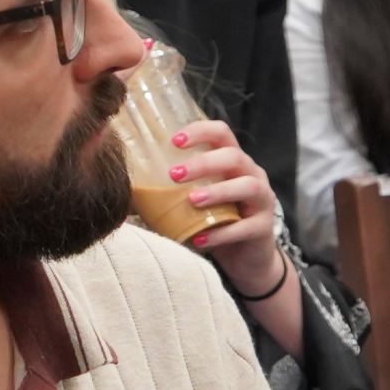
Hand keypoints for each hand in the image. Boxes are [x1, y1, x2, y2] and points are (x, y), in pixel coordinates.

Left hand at [161, 121, 283, 291]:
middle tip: (174, 175)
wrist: (245, 257)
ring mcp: (262, 200)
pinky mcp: (265, 227)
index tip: (174, 140)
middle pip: (233, 156)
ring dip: (218, 191)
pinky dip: (222, 233)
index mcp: (232, 161)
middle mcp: (251, 174)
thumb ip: (171, 190)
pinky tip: (200, 239)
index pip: (222, 133)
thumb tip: (125, 188)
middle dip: (204, 163)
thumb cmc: (214, 220)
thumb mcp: (195, 200)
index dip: (200, 131)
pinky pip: (246, 226)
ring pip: (248, 186)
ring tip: (192, 200)